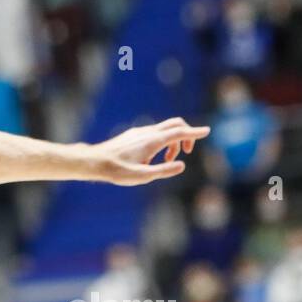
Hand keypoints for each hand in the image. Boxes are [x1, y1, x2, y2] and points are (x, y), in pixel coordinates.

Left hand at [90, 118, 210, 185]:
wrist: (95, 161)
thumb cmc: (117, 171)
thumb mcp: (142, 176)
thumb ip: (163, 170)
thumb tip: (182, 165)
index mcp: (152, 141)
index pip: (179, 132)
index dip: (194, 133)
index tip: (207, 131)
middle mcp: (147, 133)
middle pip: (175, 125)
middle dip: (186, 135)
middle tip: (187, 152)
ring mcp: (139, 132)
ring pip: (164, 130)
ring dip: (172, 143)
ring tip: (167, 161)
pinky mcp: (133, 135)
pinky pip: (154, 133)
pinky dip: (162, 142)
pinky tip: (152, 159)